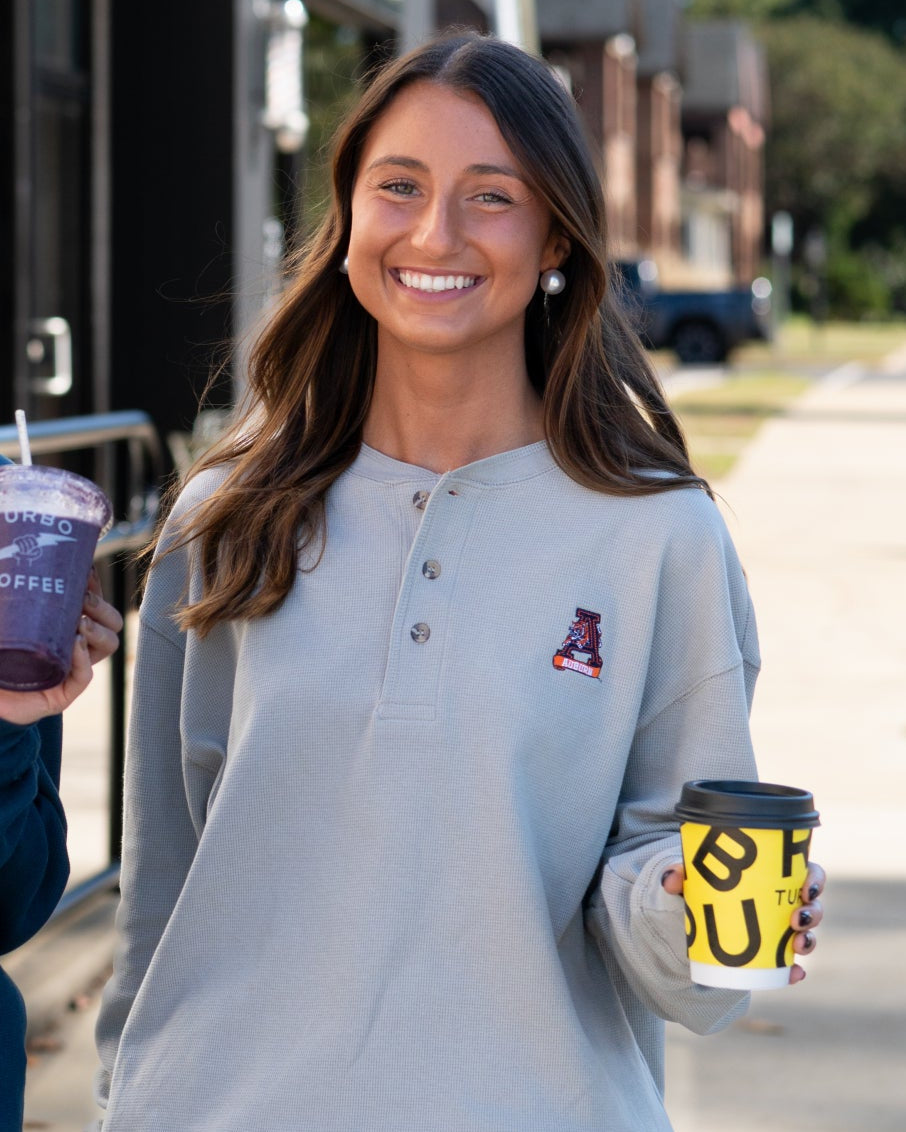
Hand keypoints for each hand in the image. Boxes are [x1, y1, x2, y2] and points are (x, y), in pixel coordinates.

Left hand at [0, 568, 123, 725]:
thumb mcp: (10, 615)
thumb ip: (12, 593)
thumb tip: (9, 554)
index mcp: (67, 624)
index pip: (94, 603)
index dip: (95, 586)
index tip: (86, 572)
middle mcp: (75, 644)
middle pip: (111, 623)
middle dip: (102, 608)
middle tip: (83, 599)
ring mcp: (72, 669)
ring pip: (108, 645)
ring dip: (98, 631)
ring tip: (80, 624)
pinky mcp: (63, 694)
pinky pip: (85, 676)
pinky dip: (83, 659)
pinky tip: (75, 645)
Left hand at [661, 860, 826, 984]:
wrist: (695, 920)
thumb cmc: (703, 889)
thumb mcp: (692, 880)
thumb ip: (679, 875)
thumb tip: (670, 879)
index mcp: (774, 877)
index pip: (807, 872)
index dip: (815, 879)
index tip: (806, 887)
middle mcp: (783, 903)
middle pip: (811, 905)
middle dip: (813, 913)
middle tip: (796, 918)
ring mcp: (781, 930)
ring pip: (806, 934)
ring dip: (809, 940)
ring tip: (797, 943)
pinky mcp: (772, 955)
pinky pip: (791, 964)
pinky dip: (795, 970)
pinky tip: (795, 973)